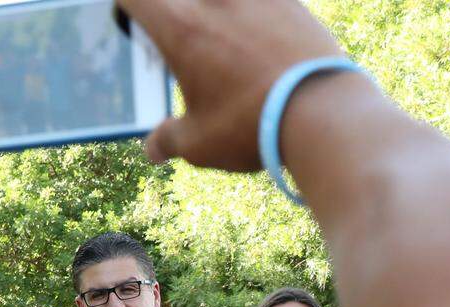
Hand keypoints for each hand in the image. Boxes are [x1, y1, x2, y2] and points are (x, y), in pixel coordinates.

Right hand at [119, 0, 343, 170]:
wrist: (321, 112)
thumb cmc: (251, 125)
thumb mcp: (199, 142)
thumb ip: (168, 139)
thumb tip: (153, 149)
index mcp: (179, 27)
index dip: (127, 5)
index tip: (131, 17)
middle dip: (171, 9)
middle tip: (178, 28)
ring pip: (223, 0)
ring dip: (218, 12)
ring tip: (221, 34)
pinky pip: (263, 0)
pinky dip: (253, 13)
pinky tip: (259, 37)